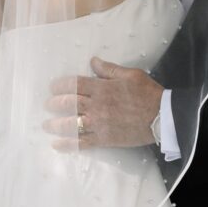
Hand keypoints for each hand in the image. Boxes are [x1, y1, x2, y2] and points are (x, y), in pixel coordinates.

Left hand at [43, 57, 163, 150]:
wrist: (161, 116)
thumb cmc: (147, 93)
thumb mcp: (130, 74)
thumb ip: (109, 69)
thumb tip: (92, 61)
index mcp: (102, 88)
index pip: (75, 85)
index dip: (60, 85)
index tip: (53, 87)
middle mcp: (97, 106)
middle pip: (69, 104)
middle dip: (54, 104)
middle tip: (48, 105)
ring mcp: (99, 123)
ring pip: (71, 124)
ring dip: (56, 124)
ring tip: (46, 125)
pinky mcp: (104, 139)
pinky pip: (82, 143)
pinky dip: (68, 144)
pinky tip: (57, 145)